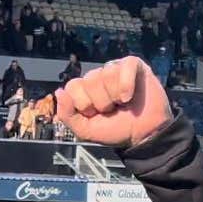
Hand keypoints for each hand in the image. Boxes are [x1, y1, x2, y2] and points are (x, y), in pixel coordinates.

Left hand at [54, 57, 171, 148]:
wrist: (143, 135)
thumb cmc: (116, 130)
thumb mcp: (85, 130)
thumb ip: (67, 114)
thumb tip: (59, 92)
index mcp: (84, 91)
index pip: (72, 86)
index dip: (83, 104)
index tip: (94, 114)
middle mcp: (98, 77)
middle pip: (90, 80)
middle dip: (101, 102)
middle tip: (111, 110)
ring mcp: (115, 69)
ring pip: (107, 74)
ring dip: (115, 96)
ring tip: (122, 104)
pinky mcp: (133, 66)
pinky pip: (125, 66)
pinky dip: (127, 84)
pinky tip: (129, 97)